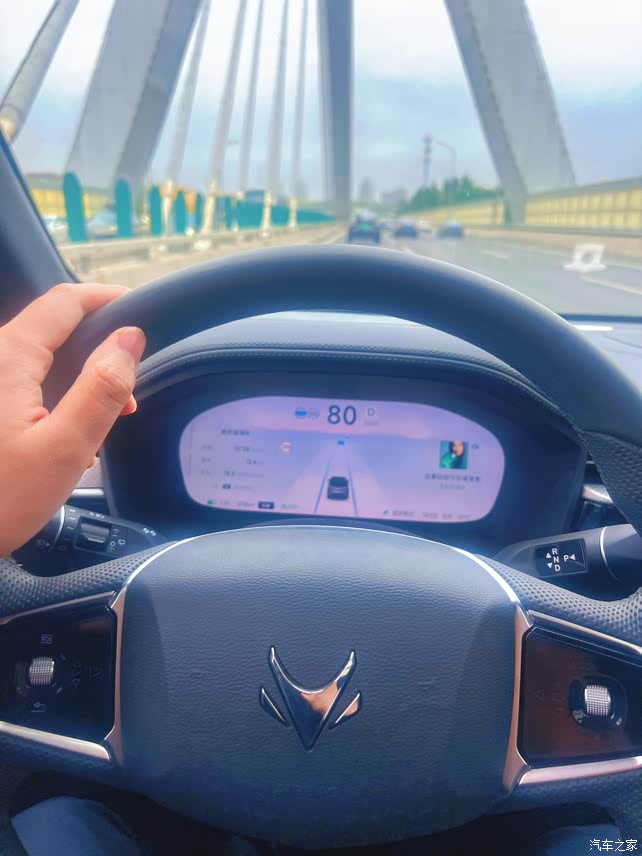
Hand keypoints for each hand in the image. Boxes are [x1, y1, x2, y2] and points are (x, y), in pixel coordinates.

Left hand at [0, 283, 145, 555]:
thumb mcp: (65, 449)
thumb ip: (102, 389)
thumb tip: (130, 338)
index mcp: (9, 357)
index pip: (64, 302)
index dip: (107, 299)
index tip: (141, 312)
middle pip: (52, 329)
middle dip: (98, 349)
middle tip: (129, 388)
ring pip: (39, 358)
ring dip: (78, 377)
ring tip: (107, 417)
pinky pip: (22, 382)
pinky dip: (54, 394)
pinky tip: (68, 433)